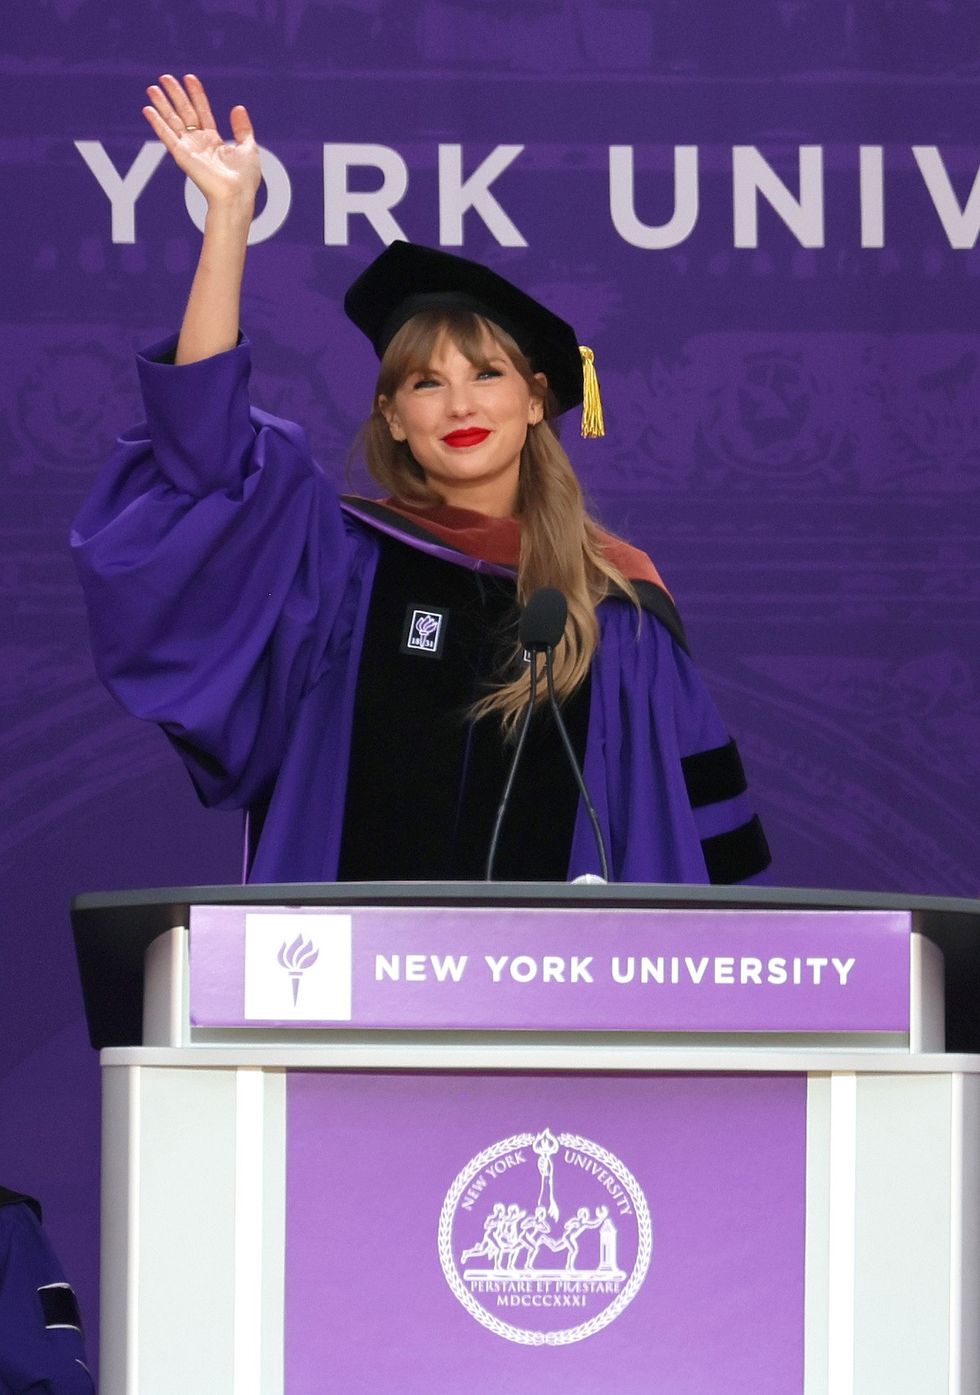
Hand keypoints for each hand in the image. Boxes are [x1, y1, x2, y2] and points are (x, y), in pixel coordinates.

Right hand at [143, 73, 261, 214]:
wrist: (237, 195)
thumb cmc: (244, 179)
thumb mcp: (249, 148)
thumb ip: (242, 128)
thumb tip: (238, 107)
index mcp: (213, 142)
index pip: (202, 112)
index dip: (196, 95)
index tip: (189, 78)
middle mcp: (199, 144)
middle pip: (184, 113)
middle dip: (175, 94)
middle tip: (165, 77)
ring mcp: (189, 149)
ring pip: (173, 121)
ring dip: (162, 104)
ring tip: (152, 88)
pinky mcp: (182, 156)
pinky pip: (167, 136)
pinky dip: (157, 123)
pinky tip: (148, 110)